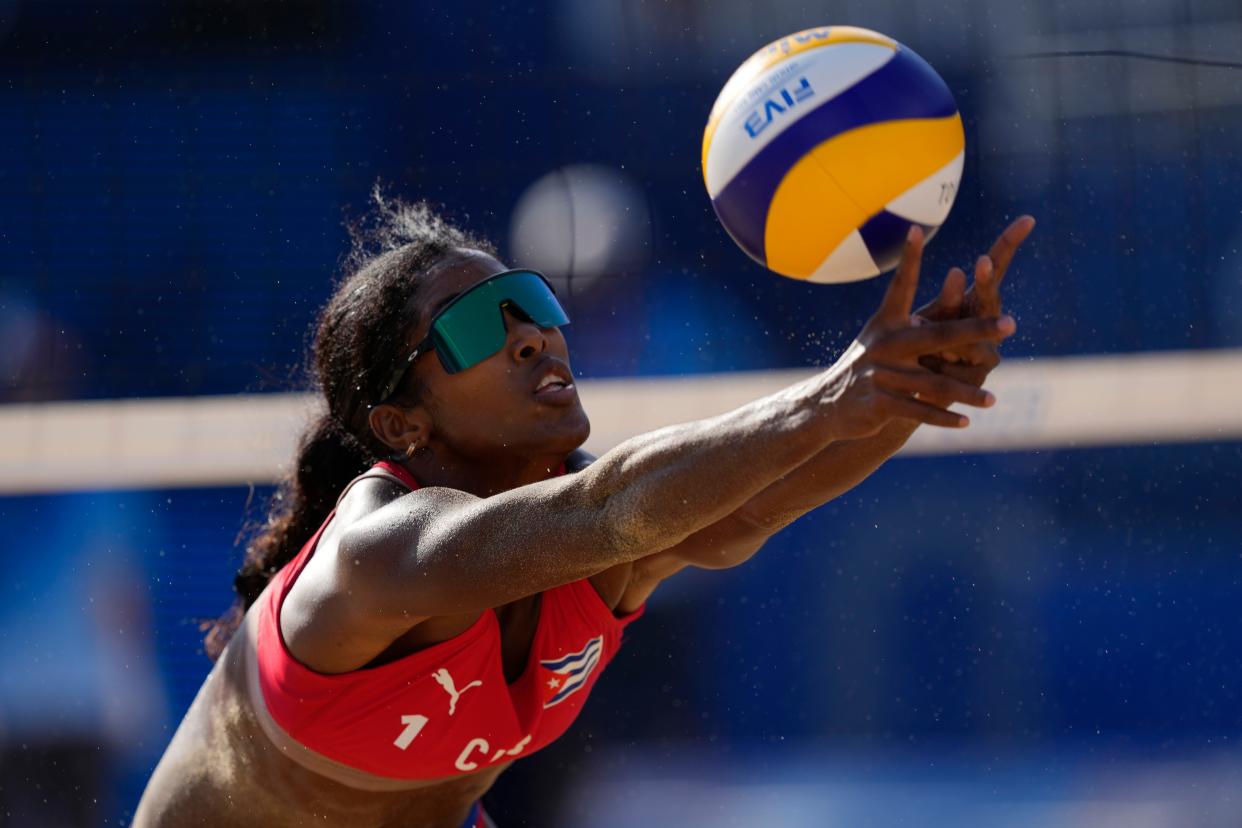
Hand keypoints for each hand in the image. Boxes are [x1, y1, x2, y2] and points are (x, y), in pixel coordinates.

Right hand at [820, 226, 1016, 440]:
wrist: (828, 404)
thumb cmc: (867, 365)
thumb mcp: (883, 338)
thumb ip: (915, 323)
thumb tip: (951, 292)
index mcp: (887, 322)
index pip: (901, 285)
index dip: (909, 259)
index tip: (915, 229)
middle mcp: (884, 344)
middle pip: (938, 334)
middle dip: (976, 328)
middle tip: (1010, 323)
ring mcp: (880, 374)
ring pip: (934, 382)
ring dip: (966, 393)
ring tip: (992, 401)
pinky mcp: (878, 402)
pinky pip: (918, 410)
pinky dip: (942, 418)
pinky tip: (965, 424)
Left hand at [914, 216, 1035, 392]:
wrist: (910, 390)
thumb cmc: (919, 346)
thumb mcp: (929, 320)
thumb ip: (947, 302)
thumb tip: (957, 272)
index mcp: (976, 301)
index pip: (995, 269)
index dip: (1010, 244)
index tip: (1027, 219)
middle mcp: (988, 323)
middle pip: (990, 299)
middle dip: (983, 282)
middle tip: (980, 260)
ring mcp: (988, 352)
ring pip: (973, 338)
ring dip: (950, 339)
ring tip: (930, 345)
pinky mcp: (978, 378)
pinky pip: (959, 366)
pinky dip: (940, 366)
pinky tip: (930, 369)